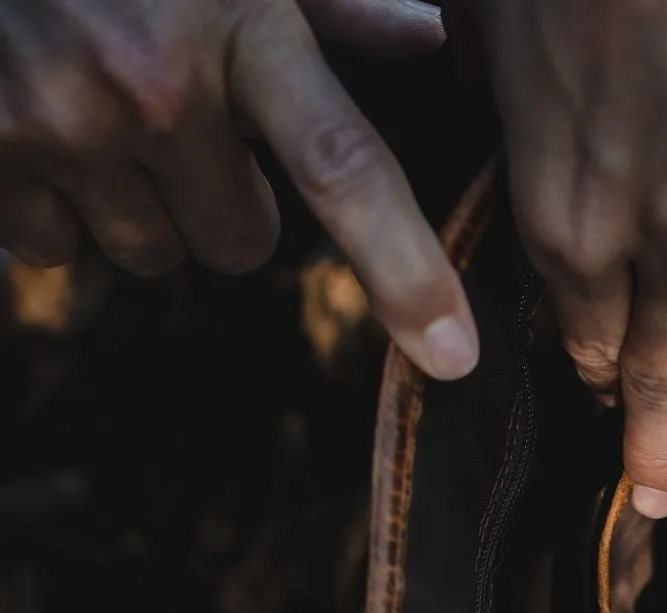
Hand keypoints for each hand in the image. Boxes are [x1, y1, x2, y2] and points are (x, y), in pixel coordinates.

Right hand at [0, 0, 478, 379]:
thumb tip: (427, 34)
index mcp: (238, 23)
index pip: (346, 169)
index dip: (407, 270)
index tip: (454, 355)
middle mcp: (157, 86)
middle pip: (237, 244)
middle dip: (220, 198)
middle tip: (177, 111)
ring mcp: (65, 125)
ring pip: (149, 253)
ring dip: (136, 201)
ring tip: (99, 102)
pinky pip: (55, 247)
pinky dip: (52, 199)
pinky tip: (38, 111)